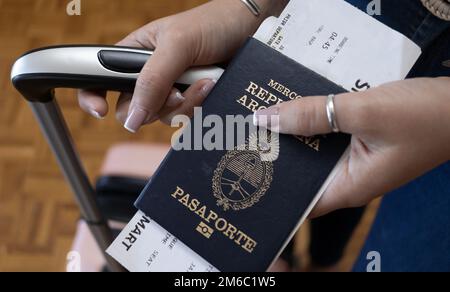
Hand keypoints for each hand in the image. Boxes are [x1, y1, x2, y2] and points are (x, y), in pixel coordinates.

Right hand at [78, 0, 286, 131]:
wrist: (250, 29)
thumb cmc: (211, 24)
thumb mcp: (177, 45)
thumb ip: (152, 80)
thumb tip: (132, 117)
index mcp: (134, 54)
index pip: (99, 78)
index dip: (92, 96)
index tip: (100, 111)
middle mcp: (149, 75)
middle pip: (133, 108)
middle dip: (155, 104)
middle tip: (176, 90)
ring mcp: (172, 89)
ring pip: (162, 117)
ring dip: (185, 104)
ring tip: (205, 81)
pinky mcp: (192, 100)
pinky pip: (186, 118)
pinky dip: (199, 107)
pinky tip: (211, 87)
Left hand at [254, 77, 449, 216]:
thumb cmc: (426, 116)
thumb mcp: (364, 112)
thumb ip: (313, 115)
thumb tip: (266, 118)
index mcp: (349, 186)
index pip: (298, 199)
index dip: (271, 186)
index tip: (243, 167)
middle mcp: (348, 177)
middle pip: (302, 171)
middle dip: (276, 153)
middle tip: (243, 134)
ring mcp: (355, 158)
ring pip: (314, 149)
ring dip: (293, 132)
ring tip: (261, 116)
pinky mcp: (360, 140)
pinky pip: (329, 133)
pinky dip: (313, 120)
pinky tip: (294, 104)